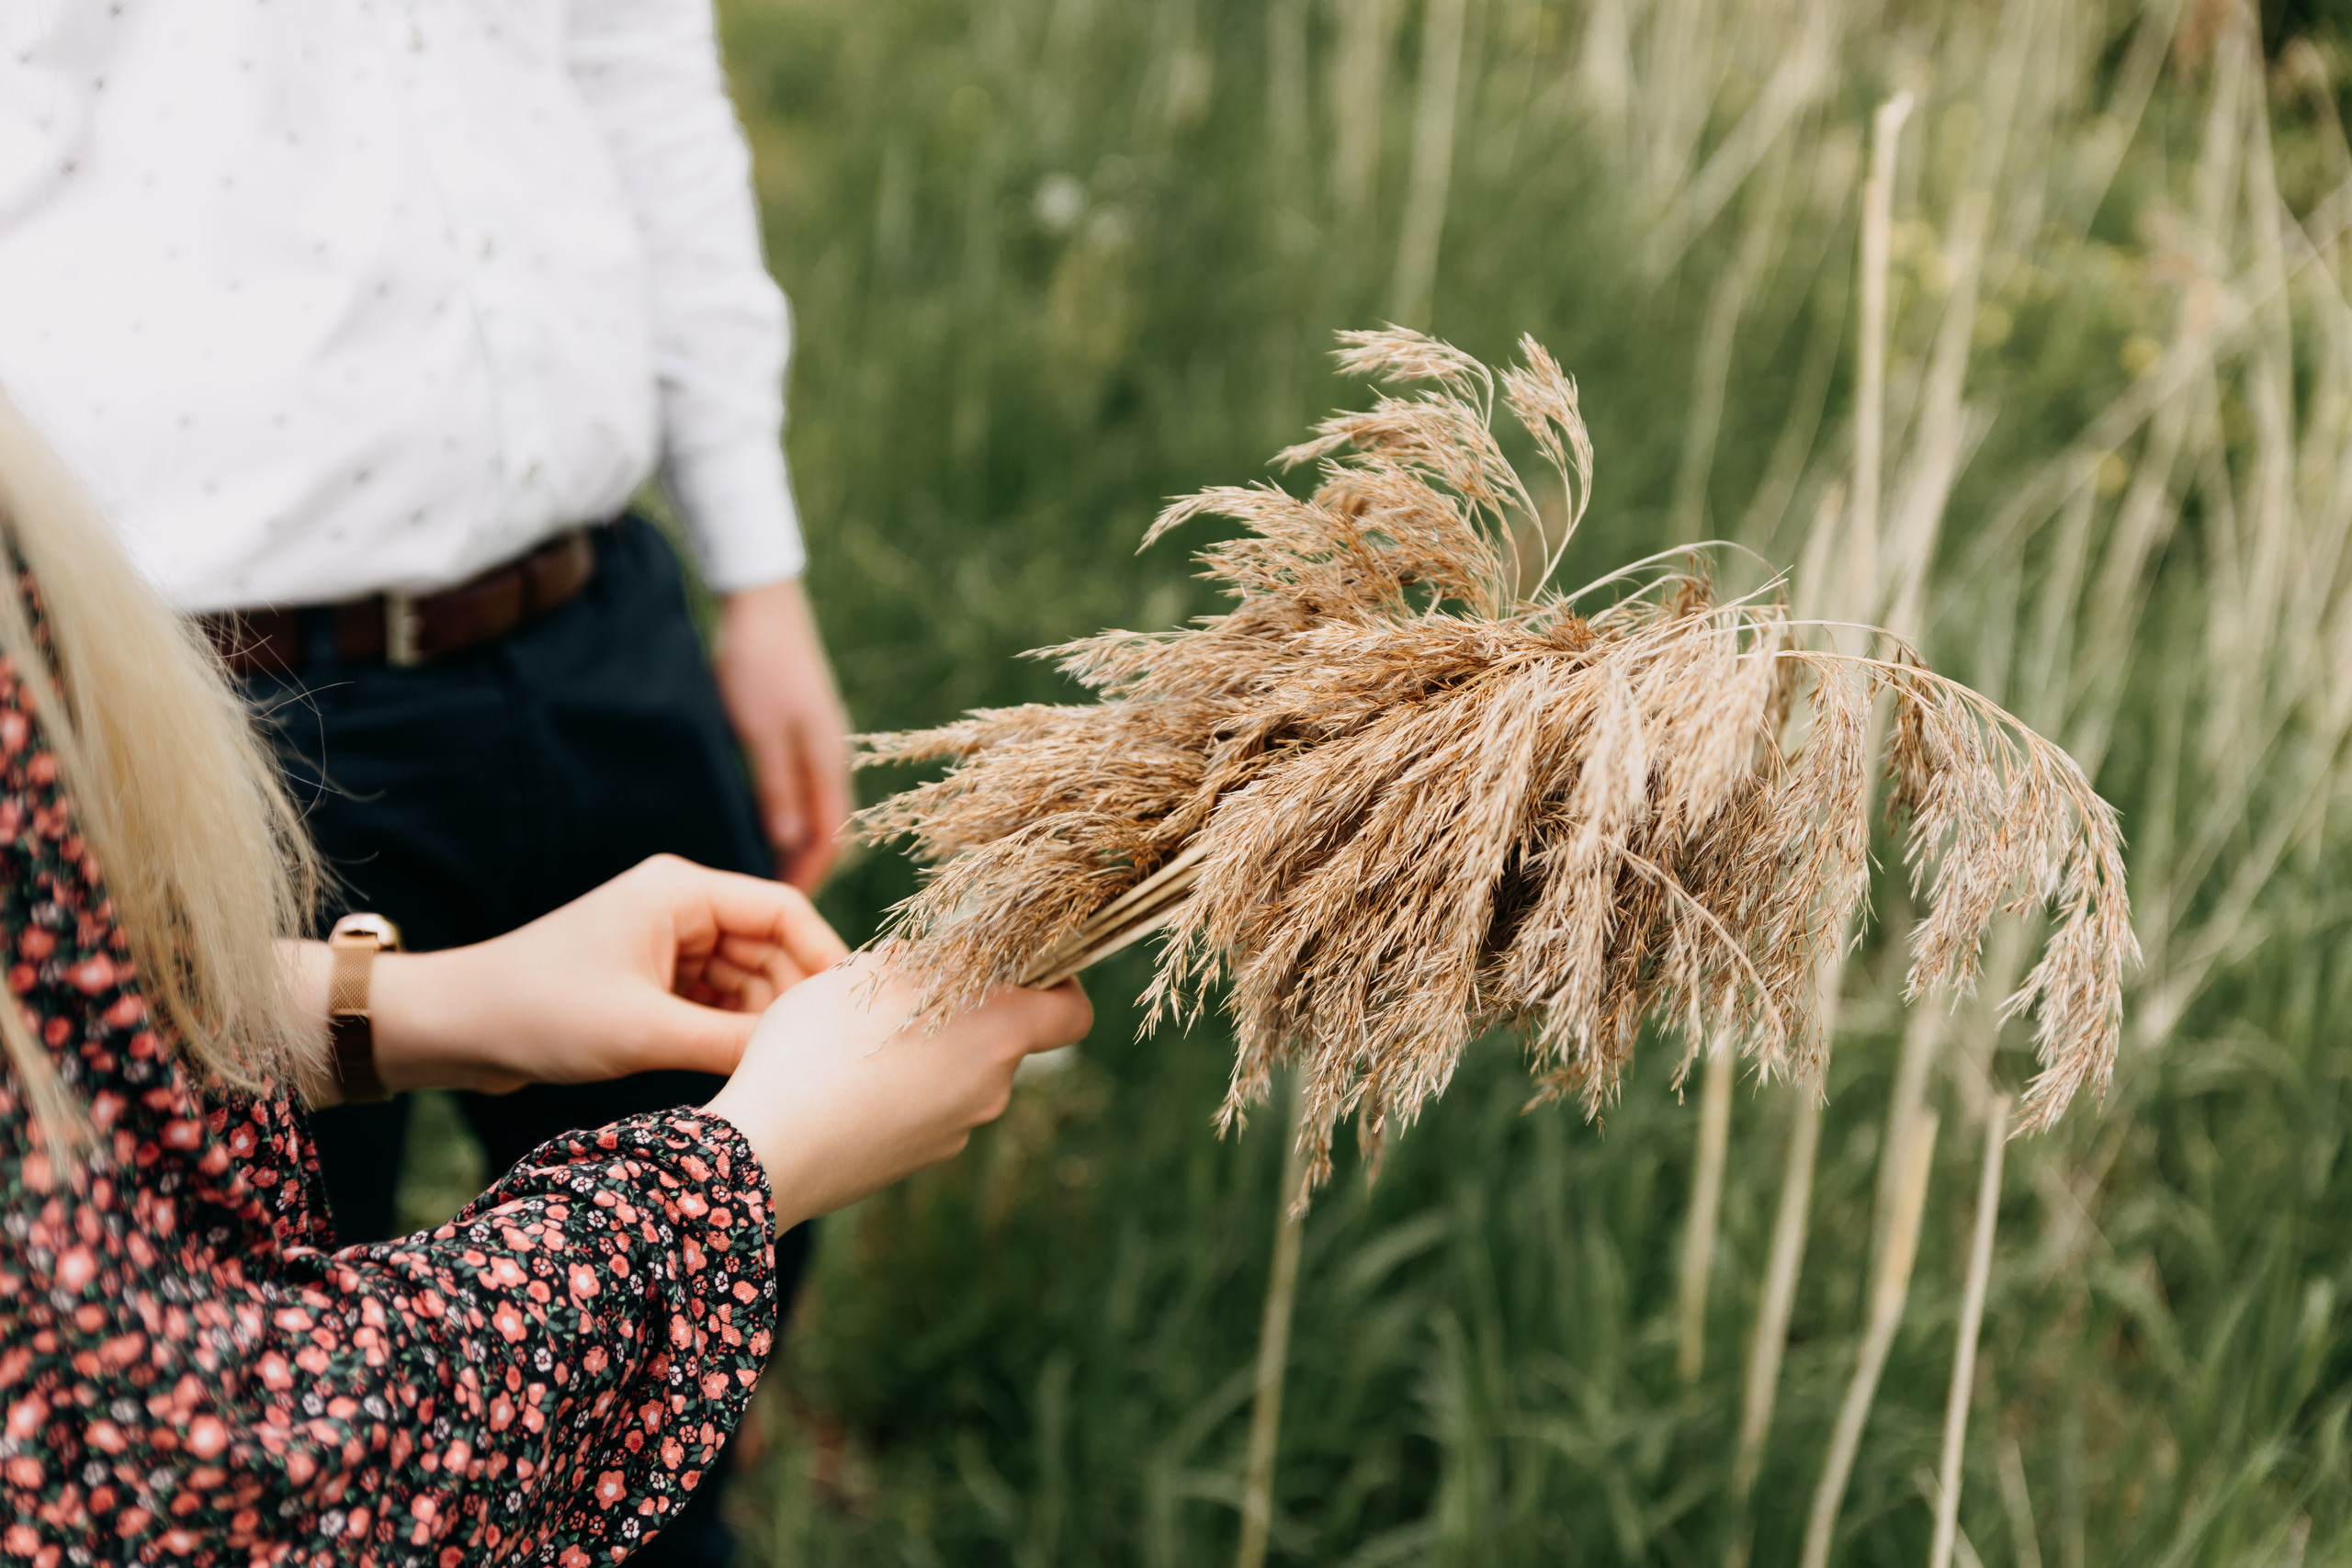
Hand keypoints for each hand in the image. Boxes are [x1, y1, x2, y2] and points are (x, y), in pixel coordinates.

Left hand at [294, 855, 852, 1102]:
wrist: (452, 1028)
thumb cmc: (541, 1012)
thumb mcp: (646, 1033)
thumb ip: (732, 1044)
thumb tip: (804, 1064)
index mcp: (682, 891)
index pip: (784, 910)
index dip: (824, 959)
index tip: (848, 1014)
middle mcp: (680, 907)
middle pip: (770, 947)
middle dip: (791, 1000)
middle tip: (816, 1057)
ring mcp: (664, 943)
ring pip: (744, 980)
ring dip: (758, 1021)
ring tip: (777, 1069)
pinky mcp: (649, 979)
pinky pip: (712, 1001)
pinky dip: (727, 1031)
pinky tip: (739, 1068)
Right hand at [703, 954, 1092, 1230]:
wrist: (767, 1152)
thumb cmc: (816, 1047)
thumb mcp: (868, 974)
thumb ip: (925, 961)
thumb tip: (946, 958)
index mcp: (997, 1031)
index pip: (1073, 1014)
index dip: (1060, 987)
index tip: (1024, 971)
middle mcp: (992, 1086)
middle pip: (1004, 1039)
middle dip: (966, 1014)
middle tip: (902, 995)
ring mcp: (958, 1131)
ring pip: (960, 1074)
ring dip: (928, 1053)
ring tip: (857, 1041)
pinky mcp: (921, 1160)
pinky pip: (927, 1111)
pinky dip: (902, 1093)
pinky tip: (847, 1083)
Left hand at [713, 577, 852, 891]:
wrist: (761, 603)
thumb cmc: (757, 664)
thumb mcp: (760, 732)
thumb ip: (776, 788)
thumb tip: (790, 842)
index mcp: (828, 763)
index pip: (829, 838)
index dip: (809, 877)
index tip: (786, 912)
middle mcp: (832, 758)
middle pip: (829, 831)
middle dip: (807, 868)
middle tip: (774, 905)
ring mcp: (820, 743)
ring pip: (817, 811)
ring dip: (798, 843)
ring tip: (766, 871)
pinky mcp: (803, 731)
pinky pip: (805, 790)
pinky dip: (790, 816)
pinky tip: (763, 823)